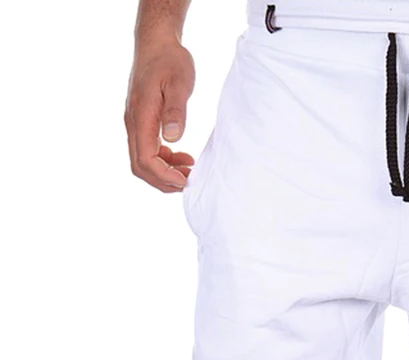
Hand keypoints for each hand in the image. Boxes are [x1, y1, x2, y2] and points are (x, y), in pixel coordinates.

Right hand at [125, 37, 195, 192]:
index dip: (164, 176)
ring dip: (165, 172)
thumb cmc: (170, 61)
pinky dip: (164, 160)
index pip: (145, 159)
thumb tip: (173, 137)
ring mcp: (136, 123)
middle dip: (163, 181)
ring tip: (189, 171)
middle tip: (188, 181)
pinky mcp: (142, 121)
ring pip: (143, 160)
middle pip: (140, 167)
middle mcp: (133, 123)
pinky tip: (183, 157)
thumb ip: (176, 111)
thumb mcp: (179, 83)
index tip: (185, 180)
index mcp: (140, 117)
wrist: (157, 43)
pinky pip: (148, 150)